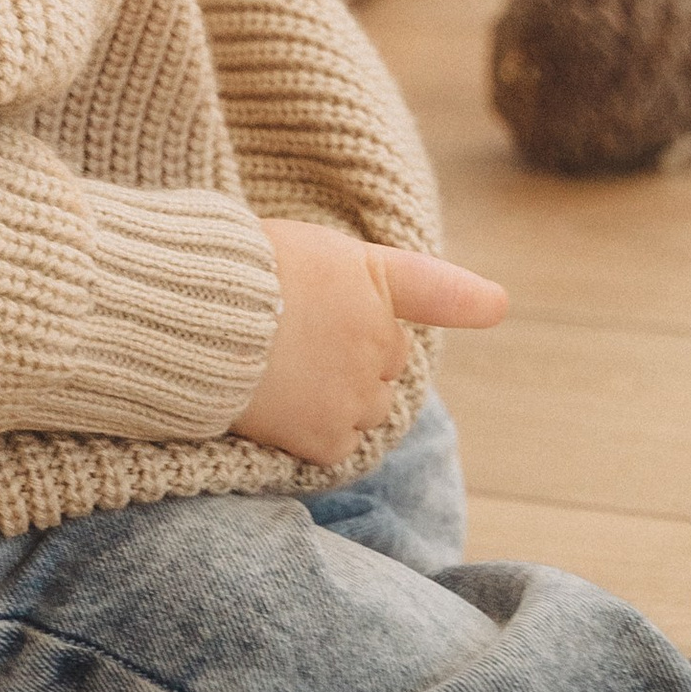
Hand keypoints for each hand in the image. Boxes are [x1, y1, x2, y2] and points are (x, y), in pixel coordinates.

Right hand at [231, 220, 507, 467]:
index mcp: (373, 281)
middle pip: (383, 363)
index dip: (466, 298)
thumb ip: (362, 276)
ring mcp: (358, 393)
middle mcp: (380, 340)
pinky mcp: (330, 437)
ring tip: (278, 372)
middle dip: (352, 357)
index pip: (432, 289)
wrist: (194, 316)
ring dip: (334, 397)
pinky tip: (274, 405)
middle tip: (292, 339)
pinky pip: (334, 444)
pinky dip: (307, 433)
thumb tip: (435, 296)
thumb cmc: (236, 271)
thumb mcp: (306, 247)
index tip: (496, 303)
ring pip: (363, 408)